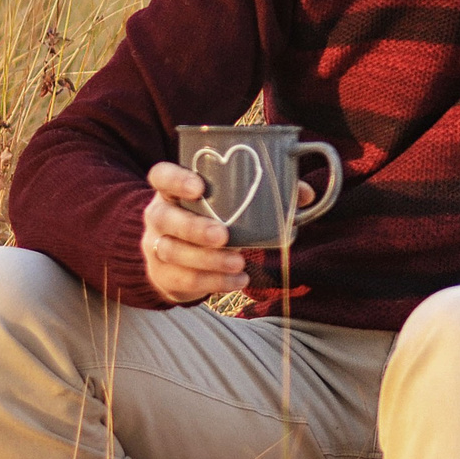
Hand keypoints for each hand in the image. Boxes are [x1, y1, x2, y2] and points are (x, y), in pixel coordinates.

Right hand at [138, 161, 313, 304]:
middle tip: (224, 235)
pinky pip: (185, 279)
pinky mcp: (163, 275)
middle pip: (165, 218)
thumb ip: (264, 194)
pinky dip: (215, 282)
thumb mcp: (225, 205)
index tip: (199, 187)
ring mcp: (155, 246)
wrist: (176, 260)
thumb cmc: (209, 220)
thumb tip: (304, 193)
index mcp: (171, 190)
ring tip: (240, 263)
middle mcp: (158, 216)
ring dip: (209, 260)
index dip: (176, 179)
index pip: (161, 176)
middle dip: (195, 228)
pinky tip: (238, 280)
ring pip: (173, 252)